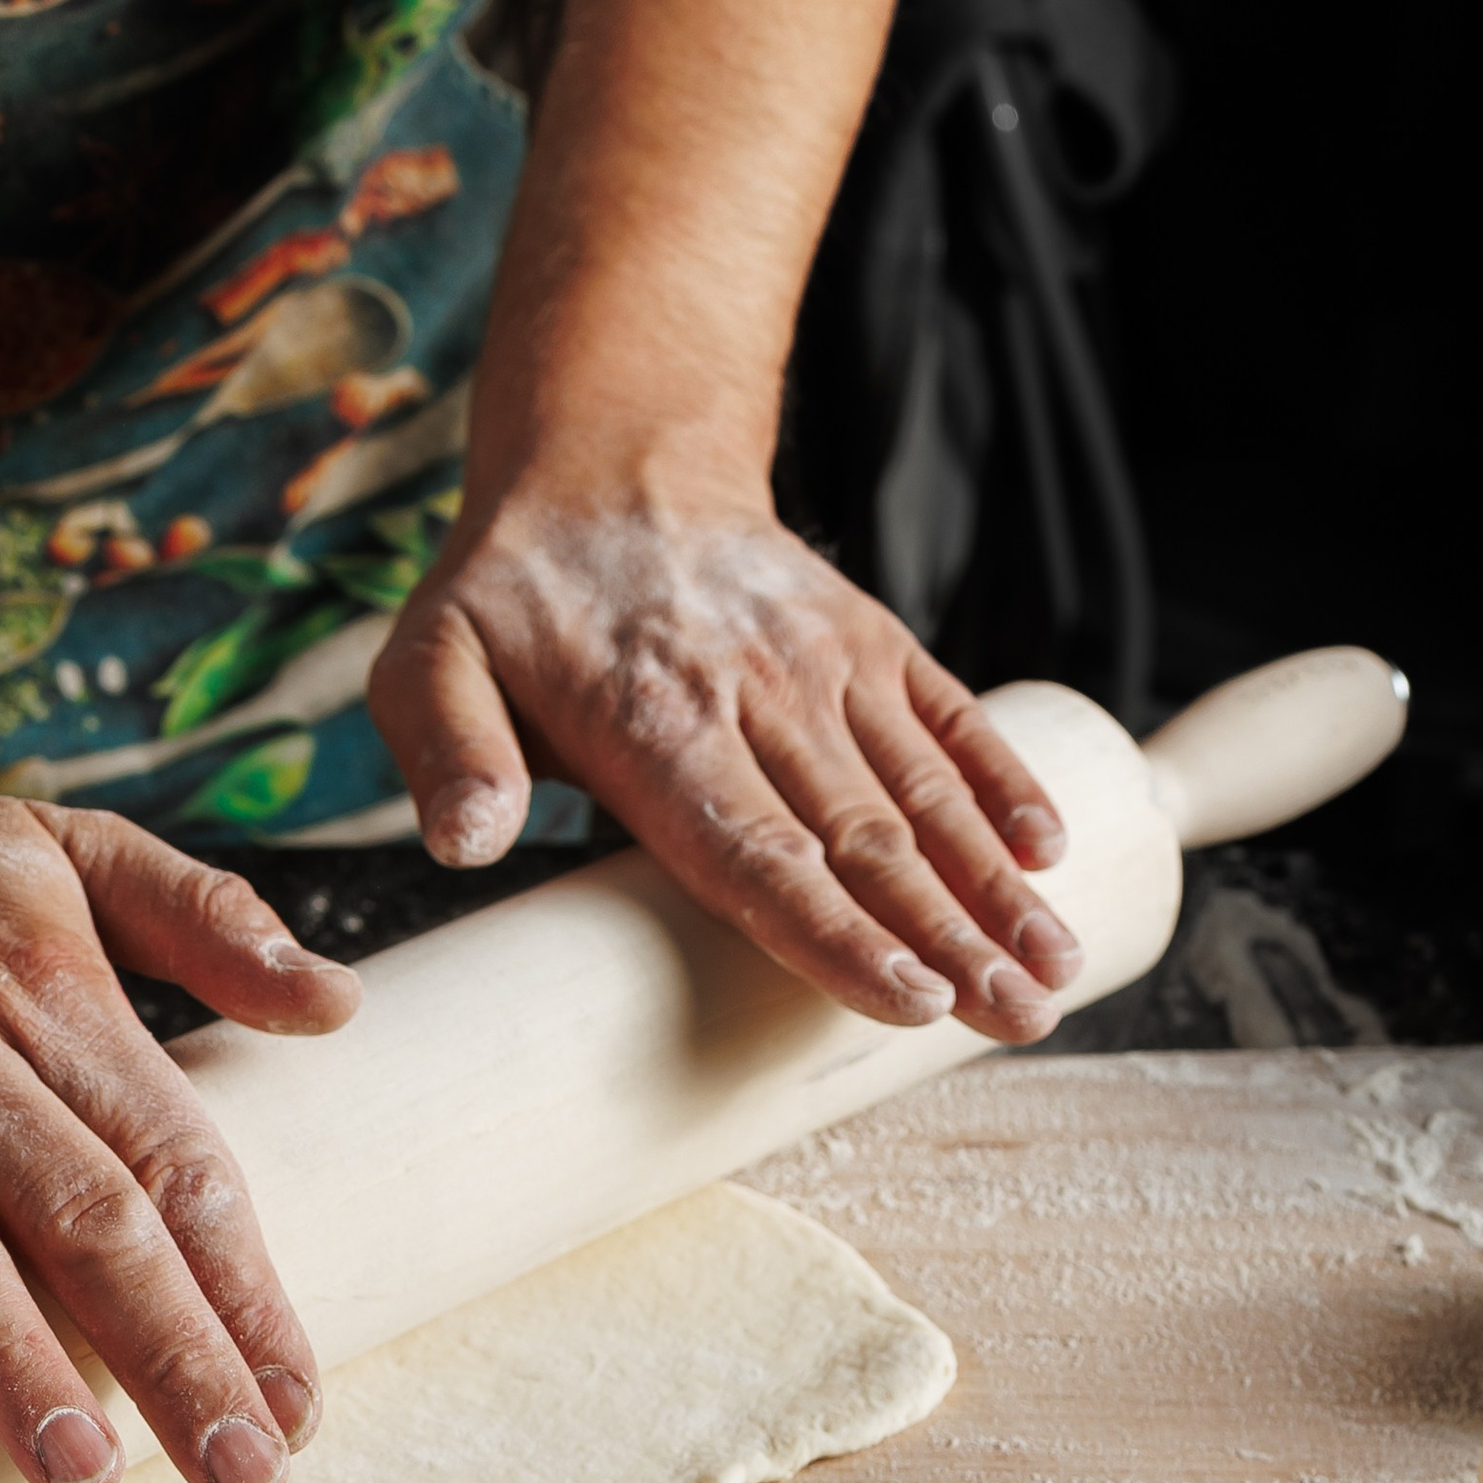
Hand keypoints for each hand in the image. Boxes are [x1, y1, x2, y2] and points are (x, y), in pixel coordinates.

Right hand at [0, 781, 358, 1482]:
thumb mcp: (68, 853)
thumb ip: (210, 919)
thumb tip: (341, 1004)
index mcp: (53, 997)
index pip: (175, 1161)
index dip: (243, 1291)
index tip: (297, 1412)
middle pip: (81, 1213)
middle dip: (170, 1354)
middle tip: (242, 1480)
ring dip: (10, 1355)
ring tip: (81, 1474)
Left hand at [367, 480, 1084, 1040]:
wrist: (610, 463)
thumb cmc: (512, 599)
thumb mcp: (427, 658)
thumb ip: (446, 750)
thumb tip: (462, 842)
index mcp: (653, 724)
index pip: (755, 851)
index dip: (834, 932)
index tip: (906, 997)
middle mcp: (757, 697)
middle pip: (865, 841)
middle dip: (951, 938)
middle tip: (1019, 1019)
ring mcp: (826, 667)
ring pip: (922, 792)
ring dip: (995, 886)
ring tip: (1054, 973)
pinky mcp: (872, 642)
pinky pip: (950, 716)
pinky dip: (1004, 779)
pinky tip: (1052, 852)